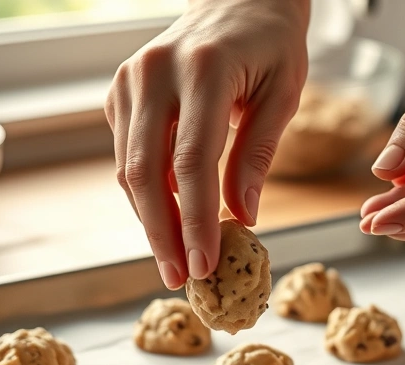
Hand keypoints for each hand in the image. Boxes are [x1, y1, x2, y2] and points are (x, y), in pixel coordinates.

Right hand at [106, 0, 308, 287]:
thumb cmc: (270, 45)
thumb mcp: (283, 93)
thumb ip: (259, 153)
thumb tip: (242, 216)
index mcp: (204, 70)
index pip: (192, 163)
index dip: (195, 221)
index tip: (205, 265)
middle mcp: (155, 73)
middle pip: (146, 172)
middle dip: (163, 234)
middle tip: (179, 279)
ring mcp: (130, 81)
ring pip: (129, 169)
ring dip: (149, 221)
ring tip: (174, 263)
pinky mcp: (121, 93)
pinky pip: (127, 156)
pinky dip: (146, 194)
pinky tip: (167, 222)